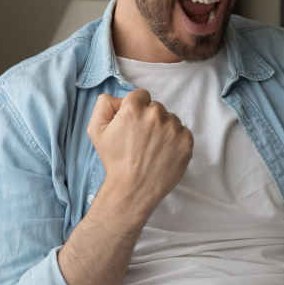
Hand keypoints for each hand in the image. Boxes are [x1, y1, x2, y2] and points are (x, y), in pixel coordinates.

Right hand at [87, 89, 193, 227]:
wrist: (133, 189)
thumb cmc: (114, 161)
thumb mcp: (96, 131)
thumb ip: (104, 105)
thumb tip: (118, 98)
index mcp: (134, 108)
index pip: (140, 95)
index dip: (136, 108)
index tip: (133, 123)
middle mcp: (155, 114)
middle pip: (156, 107)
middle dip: (149, 119)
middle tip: (141, 139)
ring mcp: (173, 128)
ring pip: (170, 119)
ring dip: (163, 129)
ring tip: (152, 148)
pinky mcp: (186, 141)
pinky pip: (182, 132)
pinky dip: (175, 140)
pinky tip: (163, 152)